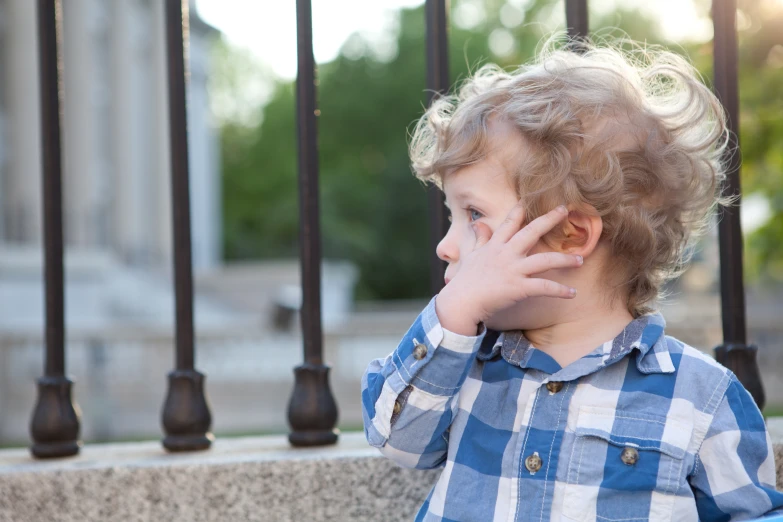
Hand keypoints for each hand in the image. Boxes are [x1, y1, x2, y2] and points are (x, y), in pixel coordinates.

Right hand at [435, 204, 582, 335]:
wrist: (460, 303)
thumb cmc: (465, 281)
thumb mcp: (470, 255)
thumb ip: (479, 239)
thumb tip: (478, 224)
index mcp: (495, 246)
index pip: (509, 223)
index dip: (520, 210)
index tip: (530, 199)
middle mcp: (506, 254)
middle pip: (531, 232)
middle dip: (549, 219)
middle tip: (565, 210)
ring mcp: (513, 270)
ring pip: (545, 260)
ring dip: (565, 260)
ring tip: (580, 260)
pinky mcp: (518, 288)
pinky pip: (544, 287)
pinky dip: (560, 291)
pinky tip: (572, 294)